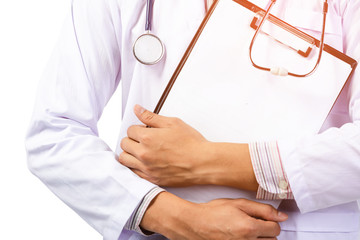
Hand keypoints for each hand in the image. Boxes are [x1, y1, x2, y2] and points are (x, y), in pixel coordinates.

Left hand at [119, 105, 257, 189]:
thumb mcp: (173, 123)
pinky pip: (132, 173)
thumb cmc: (191, 143)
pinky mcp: (151, 179)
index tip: (146, 130)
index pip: (130, 130)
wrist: (203, 163)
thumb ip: (151, 116)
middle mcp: (143, 154)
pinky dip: (135, 166)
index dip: (138, 128)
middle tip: (143, 139)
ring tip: (141, 151)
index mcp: (148, 138)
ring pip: (124, 159)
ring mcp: (146, 168)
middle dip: (132, 139)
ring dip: (129, 153)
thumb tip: (137, 109)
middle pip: (124, 144)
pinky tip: (145, 162)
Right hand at [142, 192, 286, 239]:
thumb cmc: (214, 212)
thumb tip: (282, 216)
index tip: (262, 218)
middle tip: (252, 223)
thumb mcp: (239, 204)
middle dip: (265, 231)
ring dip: (259, 238)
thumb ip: (263, 210)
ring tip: (245, 230)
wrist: (196, 224)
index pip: (275, 229)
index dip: (270, 221)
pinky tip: (240, 236)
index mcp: (249, 228)